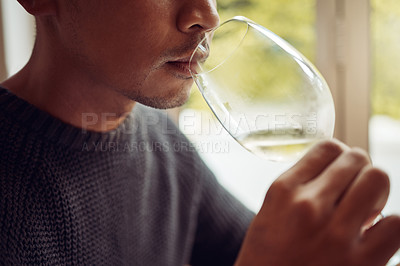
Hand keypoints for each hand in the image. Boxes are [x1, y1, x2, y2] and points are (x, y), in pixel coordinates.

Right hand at [235, 139, 399, 265]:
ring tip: (366, 207)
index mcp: (284, 191)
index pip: (327, 147)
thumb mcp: (270, 210)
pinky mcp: (361, 262)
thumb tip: (336, 170)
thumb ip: (299, 185)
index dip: (341, 153)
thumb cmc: (267, 255)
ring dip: (376, 190)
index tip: (341, 167)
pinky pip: (396, 223)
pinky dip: (389, 225)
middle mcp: (309, 205)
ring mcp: (336, 233)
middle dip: (360, 169)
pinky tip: (373, 233)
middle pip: (356, 159)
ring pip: (378, 179)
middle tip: (354, 188)